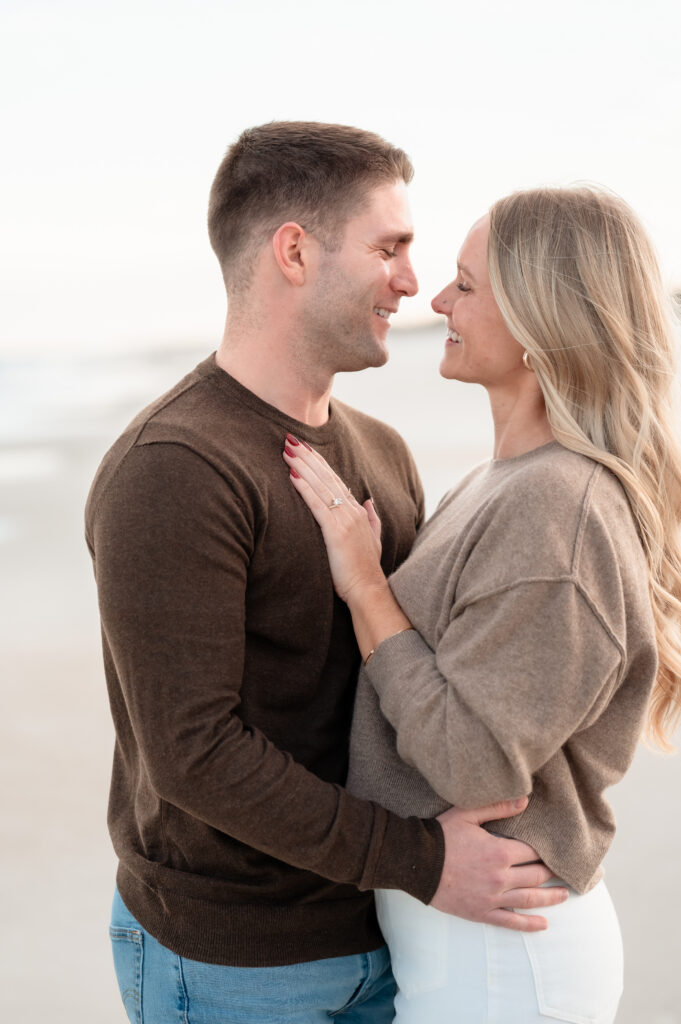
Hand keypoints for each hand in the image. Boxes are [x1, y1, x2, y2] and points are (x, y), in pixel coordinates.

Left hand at [282, 434, 383, 601]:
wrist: (368, 590)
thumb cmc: (365, 570)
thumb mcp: (373, 539)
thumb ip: (372, 519)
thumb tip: (368, 501)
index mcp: (358, 512)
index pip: (335, 480)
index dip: (319, 462)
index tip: (305, 447)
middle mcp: (353, 511)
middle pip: (326, 476)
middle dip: (307, 456)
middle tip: (289, 438)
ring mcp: (345, 520)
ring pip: (320, 486)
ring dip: (302, 466)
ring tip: (286, 450)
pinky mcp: (336, 532)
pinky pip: (317, 505)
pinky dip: (304, 488)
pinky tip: (291, 476)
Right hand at [432, 797, 567, 930]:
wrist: (415, 862)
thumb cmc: (441, 835)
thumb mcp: (467, 814)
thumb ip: (497, 807)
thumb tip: (525, 800)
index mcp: (499, 852)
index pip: (533, 853)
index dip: (545, 851)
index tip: (555, 850)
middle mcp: (500, 878)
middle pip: (536, 876)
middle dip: (551, 873)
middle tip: (563, 871)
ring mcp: (492, 898)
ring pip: (529, 900)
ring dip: (550, 898)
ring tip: (564, 896)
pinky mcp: (481, 913)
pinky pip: (510, 922)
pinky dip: (529, 924)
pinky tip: (543, 924)